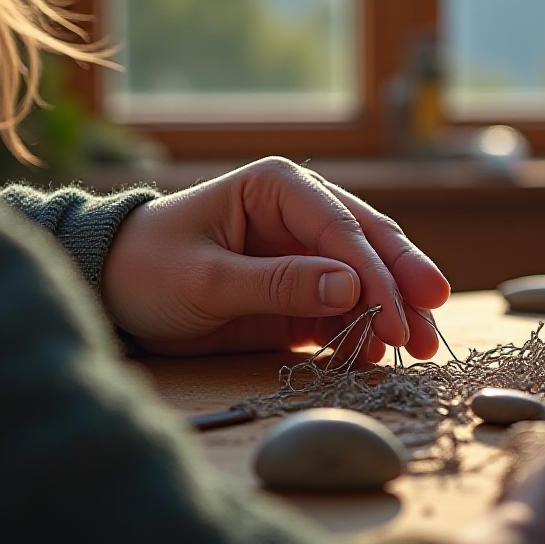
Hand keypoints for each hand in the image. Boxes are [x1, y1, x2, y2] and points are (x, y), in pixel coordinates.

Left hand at [102, 157, 450, 356]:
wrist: (114, 291)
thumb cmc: (149, 269)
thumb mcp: (207, 280)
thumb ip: (277, 283)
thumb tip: (351, 287)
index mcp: (278, 187)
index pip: (342, 228)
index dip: (377, 275)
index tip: (399, 319)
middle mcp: (302, 211)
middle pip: (371, 245)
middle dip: (404, 288)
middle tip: (430, 333)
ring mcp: (305, 251)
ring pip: (367, 278)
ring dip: (393, 313)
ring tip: (418, 350)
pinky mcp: (301, 290)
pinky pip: (344, 309)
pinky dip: (364, 331)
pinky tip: (376, 356)